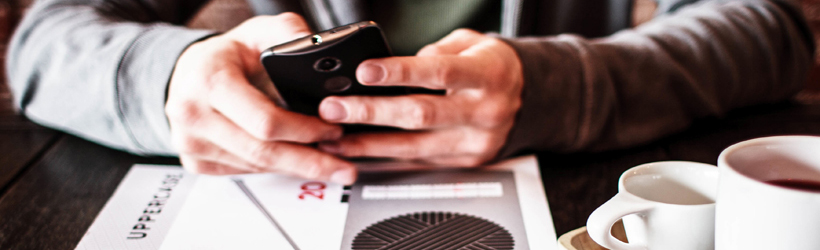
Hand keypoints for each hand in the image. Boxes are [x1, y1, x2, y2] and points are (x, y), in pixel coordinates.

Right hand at [166, 13, 355, 183]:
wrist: (189, 72)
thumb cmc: (226, 55)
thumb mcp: (258, 31)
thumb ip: (288, 33)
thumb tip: (315, 47)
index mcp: (209, 81)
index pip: (265, 121)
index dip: (304, 130)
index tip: (332, 130)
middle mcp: (193, 115)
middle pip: (263, 152)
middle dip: (309, 162)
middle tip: (342, 168)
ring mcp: (191, 143)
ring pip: (256, 166)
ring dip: (295, 167)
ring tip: (327, 164)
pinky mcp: (195, 162)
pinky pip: (244, 171)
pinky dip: (274, 168)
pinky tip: (294, 162)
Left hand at [317, 29, 523, 166]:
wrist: (532, 99)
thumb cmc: (493, 67)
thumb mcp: (472, 43)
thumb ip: (436, 51)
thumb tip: (394, 66)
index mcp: (488, 75)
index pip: (439, 72)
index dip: (400, 72)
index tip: (365, 71)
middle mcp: (484, 111)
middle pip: (421, 115)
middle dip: (372, 112)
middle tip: (335, 108)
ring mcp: (475, 142)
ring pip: (415, 147)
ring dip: (369, 144)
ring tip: (335, 138)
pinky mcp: (466, 161)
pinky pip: (420, 161)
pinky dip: (387, 157)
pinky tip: (361, 152)